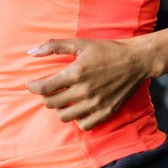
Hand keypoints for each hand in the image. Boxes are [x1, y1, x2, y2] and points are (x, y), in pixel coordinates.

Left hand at [25, 38, 150, 129]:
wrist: (136, 60)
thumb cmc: (106, 50)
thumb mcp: (80, 43)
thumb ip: (54, 46)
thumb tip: (31, 52)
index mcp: (75, 73)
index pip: (44, 88)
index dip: (33, 87)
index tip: (31, 84)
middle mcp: (84, 91)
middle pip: (52, 104)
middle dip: (45, 97)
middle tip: (49, 90)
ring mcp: (96, 103)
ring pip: (65, 117)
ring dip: (59, 109)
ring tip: (62, 100)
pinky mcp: (107, 112)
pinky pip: (84, 125)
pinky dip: (77, 119)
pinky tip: (78, 108)